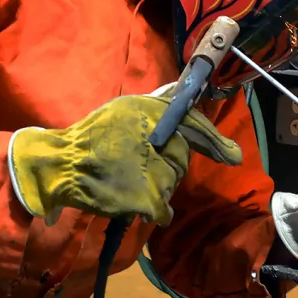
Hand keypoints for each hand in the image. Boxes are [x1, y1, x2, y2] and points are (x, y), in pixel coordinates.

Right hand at [7, 90, 241, 225]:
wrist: (63, 164)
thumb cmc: (93, 135)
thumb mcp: (127, 108)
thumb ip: (159, 102)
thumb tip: (182, 88)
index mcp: (159, 115)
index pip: (196, 128)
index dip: (217, 143)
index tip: (235, 156)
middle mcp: (164, 141)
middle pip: (182, 160)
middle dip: (167, 164)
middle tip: (137, 163)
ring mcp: (159, 172)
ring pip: (171, 182)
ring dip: (156, 185)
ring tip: (127, 176)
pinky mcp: (150, 198)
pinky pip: (164, 209)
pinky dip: (155, 210)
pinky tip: (136, 201)